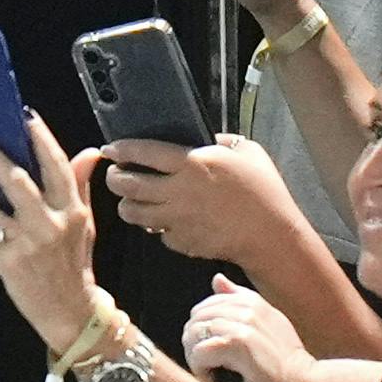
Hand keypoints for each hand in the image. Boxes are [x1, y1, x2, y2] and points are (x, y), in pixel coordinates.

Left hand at [0, 111, 108, 355]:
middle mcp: (50, 222)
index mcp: (72, 208)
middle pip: (18, 181)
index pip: (56, 165)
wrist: (70, 309)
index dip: (41, 137)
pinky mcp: (8, 262)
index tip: (24, 114)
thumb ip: (80, 184)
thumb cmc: (75, 260)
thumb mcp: (85, 221)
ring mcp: (27, 243)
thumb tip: (90, 151)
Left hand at [102, 132, 308, 264]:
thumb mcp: (247, 151)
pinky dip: (156, 226)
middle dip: (115, 178)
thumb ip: (222, 141)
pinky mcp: (180, 241)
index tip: (111, 149)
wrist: (269, 233)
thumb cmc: (263, 190)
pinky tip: (164, 219)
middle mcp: (178, 191)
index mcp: (193, 163)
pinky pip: (157, 233)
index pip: (143, 152)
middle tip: (116, 175)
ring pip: (133, 213)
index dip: (121, 149)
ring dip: (128, 204)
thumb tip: (205, 139)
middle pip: (128, 185)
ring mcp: (177, 219)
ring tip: (132, 199)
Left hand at [183, 275, 320, 381]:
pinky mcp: (241, 346)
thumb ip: (240, 301)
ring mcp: (245, 326)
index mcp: (253, 302)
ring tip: (210, 372)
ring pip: (195, 333)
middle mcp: (249, 309)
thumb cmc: (282, 361)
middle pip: (197, 318)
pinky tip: (214, 380)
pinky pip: (201, 352)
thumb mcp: (265, 324)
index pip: (208, 305)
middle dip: (194, 343)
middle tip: (208, 365)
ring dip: (195, 358)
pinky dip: (200, 369)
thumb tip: (218, 279)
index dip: (203, 329)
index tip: (213, 350)